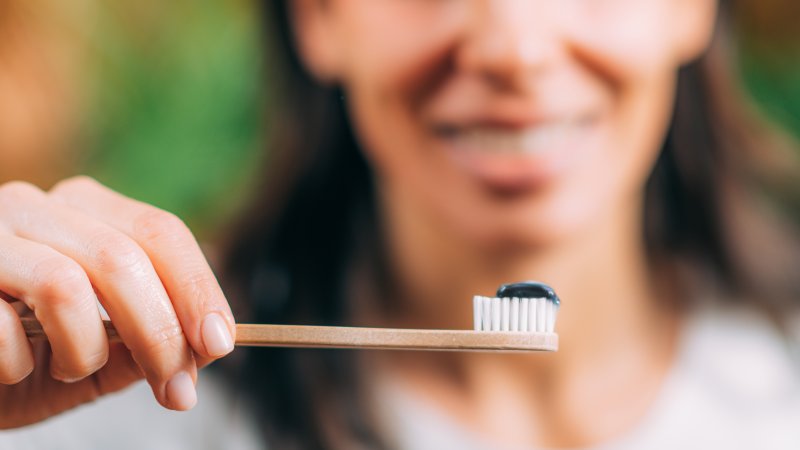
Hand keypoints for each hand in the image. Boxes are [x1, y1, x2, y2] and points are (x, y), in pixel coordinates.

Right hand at [0, 176, 235, 428]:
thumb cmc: (27, 356)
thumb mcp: (100, 352)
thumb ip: (146, 344)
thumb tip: (206, 348)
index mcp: (86, 209)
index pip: (161, 233)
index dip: (198, 289)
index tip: (220, 344)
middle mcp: (37, 206)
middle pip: (122, 259)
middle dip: (161, 334)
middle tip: (177, 390)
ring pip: (65, 284)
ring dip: (87, 350)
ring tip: (76, 372)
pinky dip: (19, 363)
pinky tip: (14, 369)